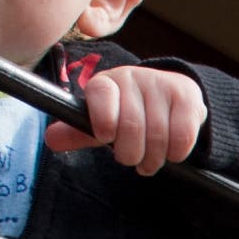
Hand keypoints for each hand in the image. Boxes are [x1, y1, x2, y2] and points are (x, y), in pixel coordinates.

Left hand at [50, 62, 208, 173]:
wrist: (169, 97)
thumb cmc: (128, 113)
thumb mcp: (100, 122)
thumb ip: (77, 132)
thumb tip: (51, 140)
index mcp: (107, 83)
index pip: (101, 93)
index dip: (103, 118)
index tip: (106, 137)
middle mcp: (134, 77)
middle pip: (132, 126)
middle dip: (130, 155)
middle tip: (132, 160)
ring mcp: (162, 84)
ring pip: (158, 136)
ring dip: (153, 159)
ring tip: (149, 160)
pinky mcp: (188, 96)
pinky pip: (182, 136)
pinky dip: (176, 153)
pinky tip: (171, 152)